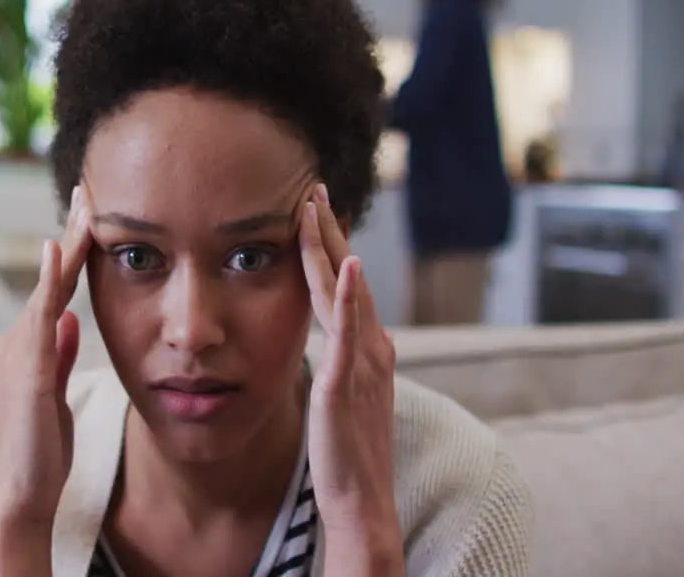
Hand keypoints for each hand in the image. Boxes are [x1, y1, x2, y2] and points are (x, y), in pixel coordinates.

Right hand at [0, 185, 92, 532]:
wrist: (22, 492)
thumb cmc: (42, 449)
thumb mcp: (56, 393)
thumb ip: (58, 353)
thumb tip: (69, 320)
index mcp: (32, 344)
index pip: (60, 284)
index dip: (77, 248)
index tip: (95, 212)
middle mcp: (20, 338)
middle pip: (54, 272)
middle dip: (73, 230)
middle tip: (90, 186)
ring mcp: (21, 349)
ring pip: (49, 282)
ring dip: (67, 241)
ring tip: (84, 201)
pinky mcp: (29, 366)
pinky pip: (40, 313)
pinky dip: (48, 280)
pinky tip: (56, 250)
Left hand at [299, 184, 403, 574]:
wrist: (362, 498)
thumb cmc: (349, 452)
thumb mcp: (346, 394)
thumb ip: (344, 361)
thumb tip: (345, 337)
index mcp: (368, 347)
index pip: (346, 283)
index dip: (330, 245)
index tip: (312, 207)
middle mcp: (372, 345)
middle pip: (347, 275)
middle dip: (328, 229)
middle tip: (312, 186)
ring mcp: (362, 361)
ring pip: (345, 291)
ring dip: (331, 246)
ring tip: (316, 206)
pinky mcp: (346, 380)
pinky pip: (349, 331)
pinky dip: (352, 295)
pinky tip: (349, 264)